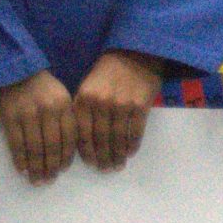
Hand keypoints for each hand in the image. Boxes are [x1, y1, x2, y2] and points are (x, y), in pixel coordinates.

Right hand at [0, 71, 75, 183]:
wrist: (12, 68)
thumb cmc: (39, 86)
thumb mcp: (59, 95)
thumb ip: (65, 117)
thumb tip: (67, 148)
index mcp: (64, 104)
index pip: (70, 136)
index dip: (67, 155)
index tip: (63, 169)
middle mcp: (48, 110)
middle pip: (53, 145)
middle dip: (52, 166)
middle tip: (49, 180)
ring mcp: (28, 114)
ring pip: (35, 147)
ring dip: (36, 167)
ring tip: (36, 180)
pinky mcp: (9, 117)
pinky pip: (16, 143)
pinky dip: (19, 158)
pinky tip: (21, 169)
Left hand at [74, 50, 161, 171]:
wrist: (135, 52)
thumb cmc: (109, 70)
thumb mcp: (88, 86)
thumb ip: (84, 109)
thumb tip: (84, 138)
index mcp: (84, 99)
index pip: (82, 133)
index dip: (87, 152)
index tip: (91, 164)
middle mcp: (101, 104)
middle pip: (100, 139)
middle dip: (103, 158)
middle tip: (106, 170)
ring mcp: (122, 105)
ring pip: (118, 138)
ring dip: (118, 155)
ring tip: (118, 165)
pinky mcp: (141, 105)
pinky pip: (135, 131)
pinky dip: (132, 144)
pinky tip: (131, 152)